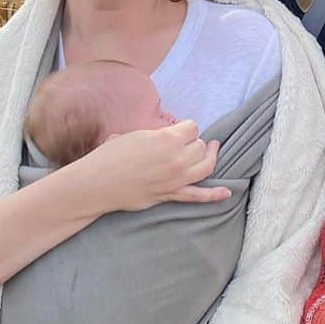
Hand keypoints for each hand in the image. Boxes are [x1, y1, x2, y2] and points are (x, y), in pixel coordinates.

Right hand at [73, 120, 226, 210]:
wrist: (97, 183)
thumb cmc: (112, 155)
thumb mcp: (136, 135)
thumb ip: (158, 135)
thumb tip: (167, 137)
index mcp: (168, 139)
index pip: (192, 128)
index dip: (186, 128)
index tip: (179, 130)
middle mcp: (177, 158)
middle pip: (200, 146)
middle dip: (193, 142)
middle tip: (182, 143)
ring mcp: (176, 179)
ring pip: (206, 166)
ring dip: (209, 157)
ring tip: (211, 150)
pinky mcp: (170, 195)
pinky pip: (197, 196)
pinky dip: (214, 195)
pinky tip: (227, 192)